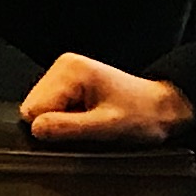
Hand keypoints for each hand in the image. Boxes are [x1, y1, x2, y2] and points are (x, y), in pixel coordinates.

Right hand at [20, 54, 191, 144]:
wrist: (162, 109)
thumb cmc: (143, 115)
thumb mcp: (106, 127)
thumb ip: (69, 128)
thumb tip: (36, 129)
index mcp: (71, 70)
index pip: (34, 109)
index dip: (54, 128)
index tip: (81, 129)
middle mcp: (64, 66)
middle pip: (35, 108)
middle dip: (58, 124)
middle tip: (89, 125)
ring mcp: (65, 73)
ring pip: (41, 109)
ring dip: (63, 122)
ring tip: (92, 120)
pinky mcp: (68, 82)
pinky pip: (52, 107)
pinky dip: (67, 118)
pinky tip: (89, 116)